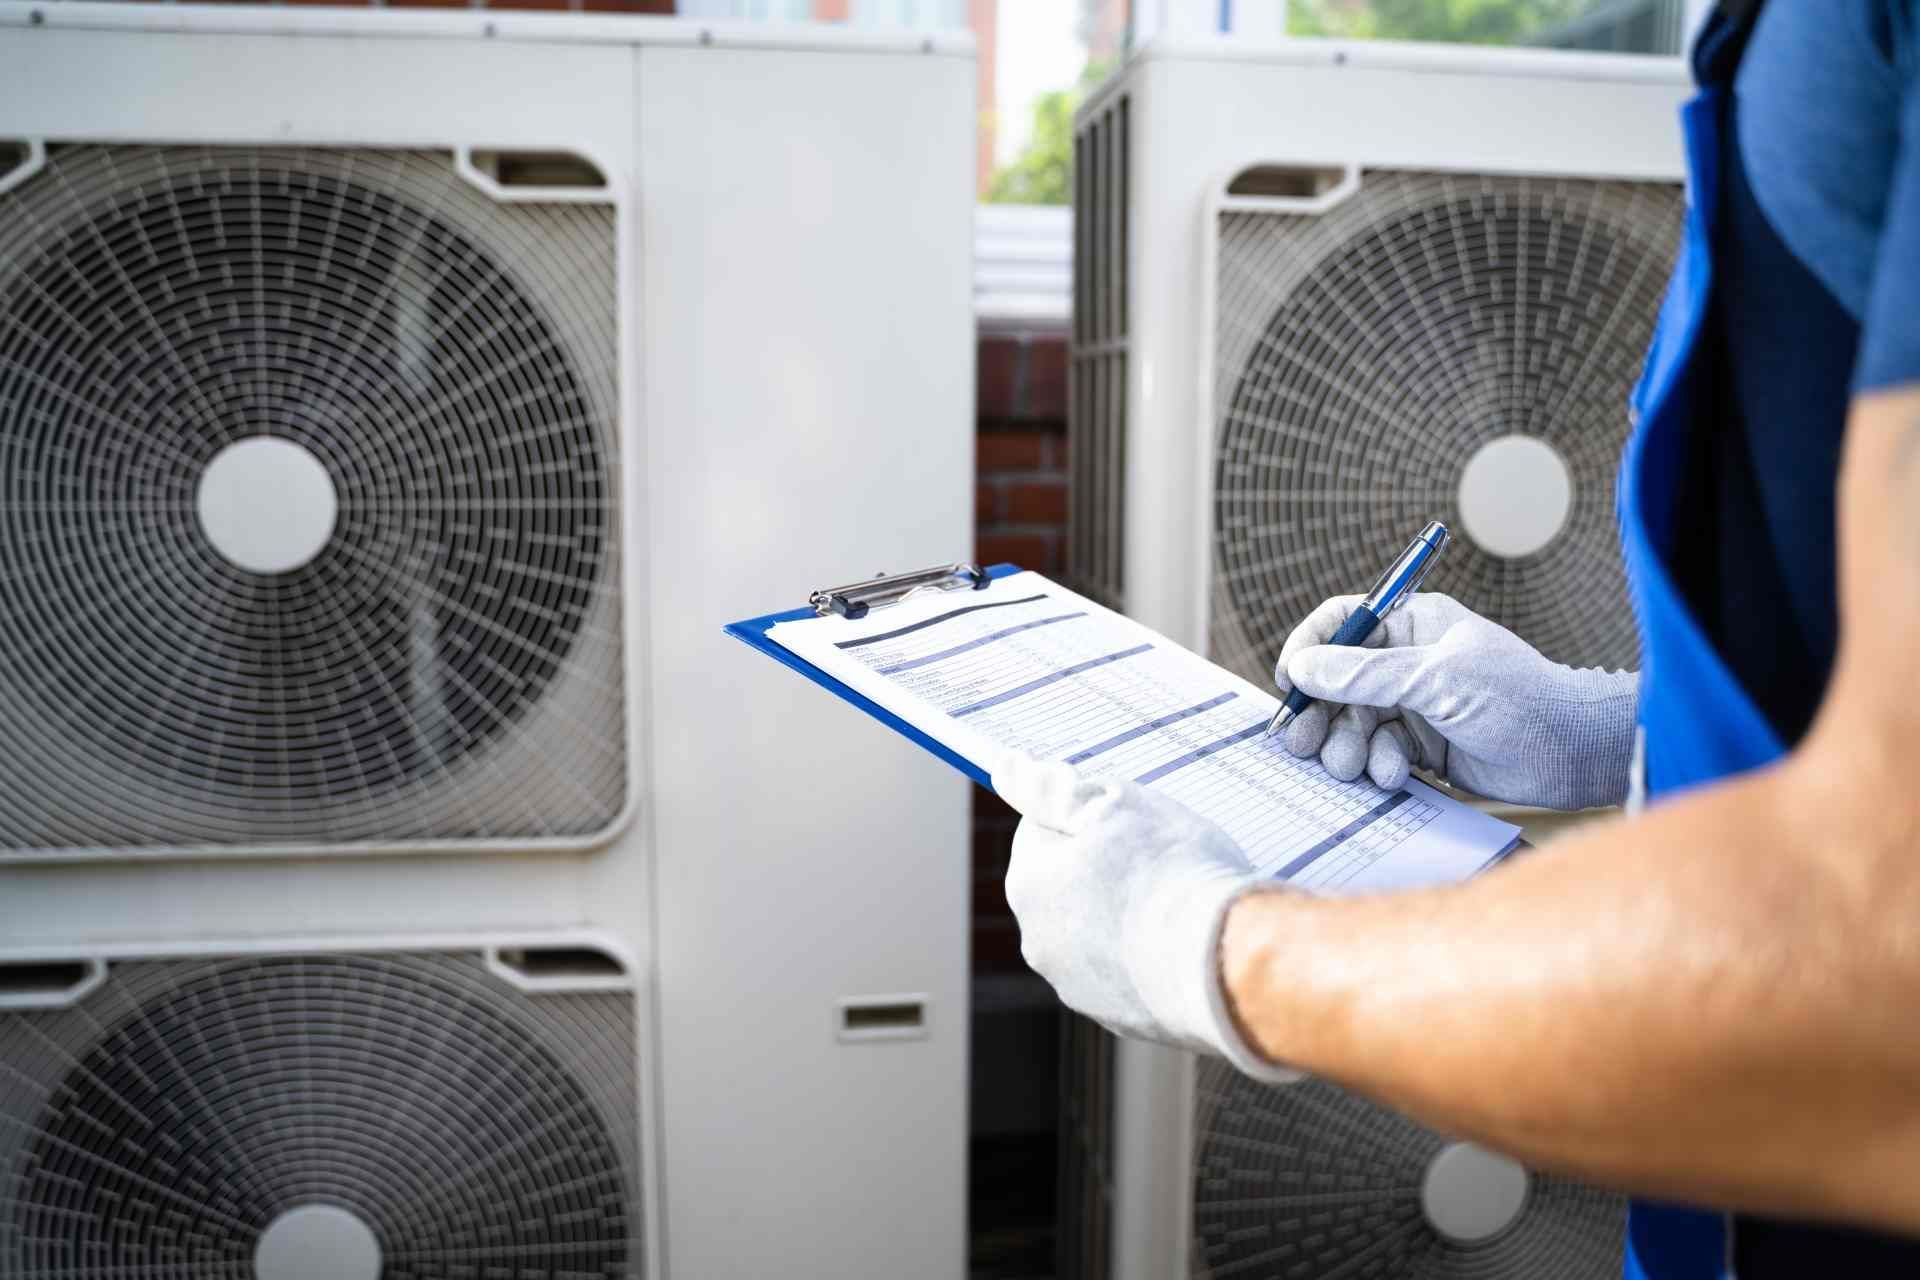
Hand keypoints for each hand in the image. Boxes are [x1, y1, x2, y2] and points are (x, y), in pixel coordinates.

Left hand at [994, 755, 1301, 1082]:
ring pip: (1101, 932)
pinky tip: (1189, 944)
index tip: (1126, 817)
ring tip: (1181, 902)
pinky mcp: (1124, 1022)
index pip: (1040, 830)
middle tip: (1161, 856)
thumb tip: (1006, 768)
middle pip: (1070, 884)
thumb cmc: (1172, 873)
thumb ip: (1051, 788)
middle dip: (1106, 867)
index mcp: (1029, 885)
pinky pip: (1134, 973)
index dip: (1086, 814)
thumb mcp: (1113, 805)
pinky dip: (1153, 957)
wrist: (1228, 965)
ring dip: (1130, 914)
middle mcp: (1042, 943)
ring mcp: (1081, 989)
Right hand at [1275, 593, 1637, 810]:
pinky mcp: (1422, 747)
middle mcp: (1407, 661)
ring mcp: (1414, 705)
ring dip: (1346, 746)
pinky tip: (1395, 775)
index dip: (1310, 647)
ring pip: (1353, 723)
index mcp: (1413, 624)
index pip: (1343, 621)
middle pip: (1337, 681)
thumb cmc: (1518, 697)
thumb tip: (1302, 668)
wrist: (1573, 753)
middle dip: (1320, 712)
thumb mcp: (1436, 679)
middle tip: (1302, 741)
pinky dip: (1378, 766)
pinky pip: (1377, 753)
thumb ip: (1364, 675)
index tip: (1290, 681)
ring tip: (1352, 765)